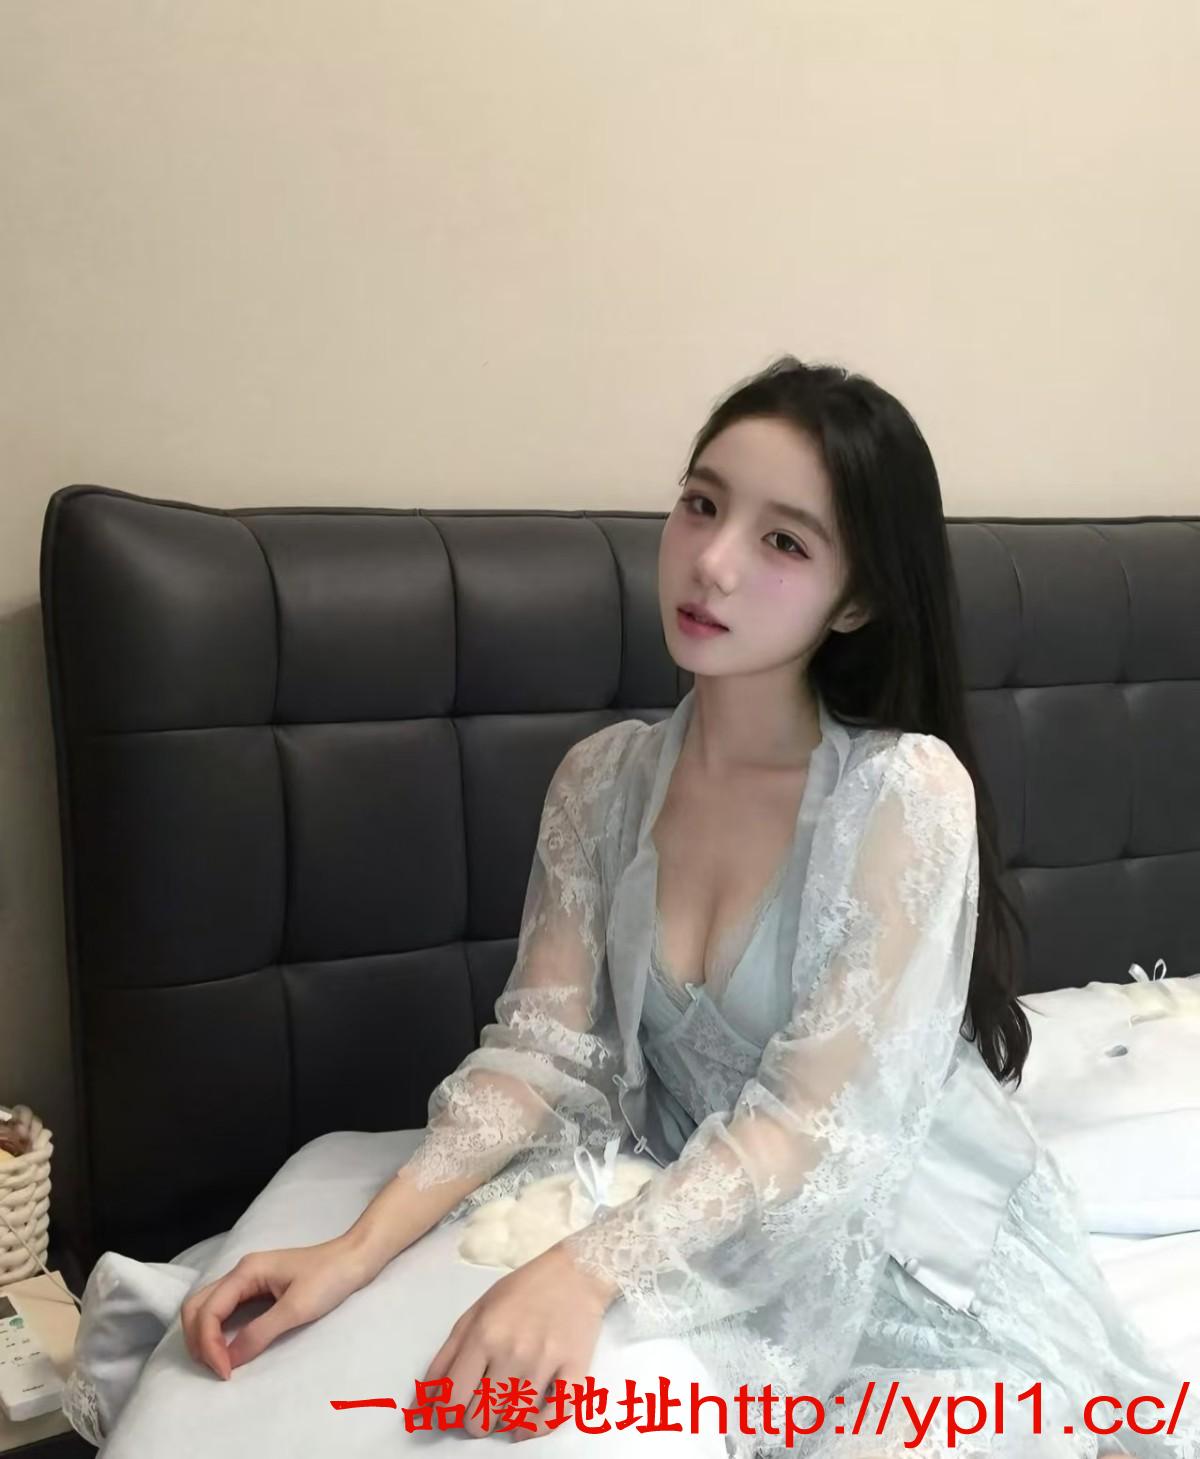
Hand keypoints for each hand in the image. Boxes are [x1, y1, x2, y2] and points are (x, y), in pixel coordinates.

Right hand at [180, 1237, 371, 1378]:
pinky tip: (227, 1348)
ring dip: (203, 1336)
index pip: (208, 1310)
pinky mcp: (257, 1288)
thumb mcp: (296, 1308)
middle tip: (215, 1369)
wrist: (355, 1258)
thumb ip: (260, 1332)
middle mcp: (241, 1272)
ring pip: (207, 1307)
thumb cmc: (330, 1277)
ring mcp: (248, 1279)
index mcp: (246, 1271)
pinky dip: (216, 1330)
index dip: (209, 1344)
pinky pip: (224, 1309)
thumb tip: (229, 1360)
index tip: (225, 1372)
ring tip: (217, 1363)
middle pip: (197, 1306)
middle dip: (197, 1339)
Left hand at [419, 1243, 618, 1440]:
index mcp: (484, 1335)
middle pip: (479, 1420)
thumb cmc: (521, 1292)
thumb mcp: (475, 1314)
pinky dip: (534, 1428)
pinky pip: (551, 1420)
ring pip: (511, 1423)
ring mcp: (545, 1364)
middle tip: (482, 1402)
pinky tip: (526, 1421)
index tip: (451, 1411)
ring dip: (504, 1419)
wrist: (575, 1273)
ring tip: (506, 1401)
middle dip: (474, 1419)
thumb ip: (446, 1358)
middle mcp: (512, 1352)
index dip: (445, 1415)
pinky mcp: (575, 1372)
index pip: (452, 1400)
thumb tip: (421, 1405)